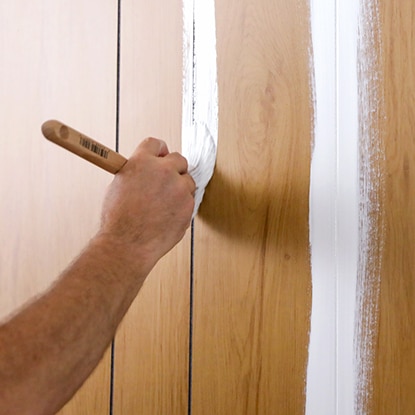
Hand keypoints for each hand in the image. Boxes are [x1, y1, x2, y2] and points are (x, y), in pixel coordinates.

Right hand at [98, 137, 194, 270]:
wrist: (128, 244)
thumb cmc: (118, 219)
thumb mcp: (119, 185)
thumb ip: (137, 172)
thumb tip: (146, 169)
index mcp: (141, 162)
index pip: (156, 144)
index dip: (159, 151)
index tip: (161, 156)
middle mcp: (163, 171)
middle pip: (179, 159)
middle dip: (174, 169)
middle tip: (166, 181)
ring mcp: (178, 188)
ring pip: (187, 181)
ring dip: (179, 189)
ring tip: (162, 204)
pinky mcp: (188, 205)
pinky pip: (189, 200)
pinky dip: (181, 206)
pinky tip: (166, 215)